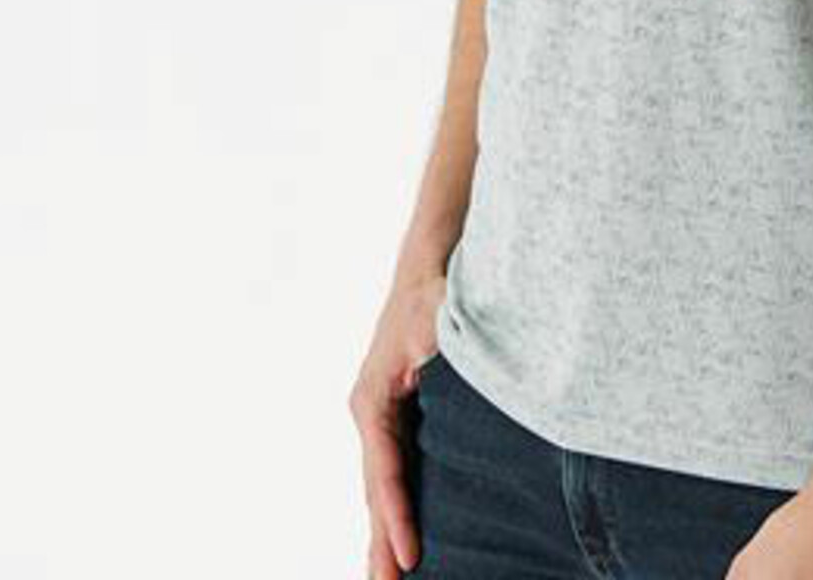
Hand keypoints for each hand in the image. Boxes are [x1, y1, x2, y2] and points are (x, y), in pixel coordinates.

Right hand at [348, 272, 447, 579]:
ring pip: (383, 484)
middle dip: (383, 540)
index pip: (386, 471)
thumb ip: (438, 363)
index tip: (409, 556)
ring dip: (385, 531)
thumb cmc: (434, 292)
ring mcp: (382, 414)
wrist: (429, 263)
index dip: (397, 515)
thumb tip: (442, 387)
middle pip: (377, 488)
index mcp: (373, 399)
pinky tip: (401, 534)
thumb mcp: (436, 326)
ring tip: (386, 579)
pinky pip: (397, 468)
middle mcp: (371, 411)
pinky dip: (397, 503)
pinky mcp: (400, 413)